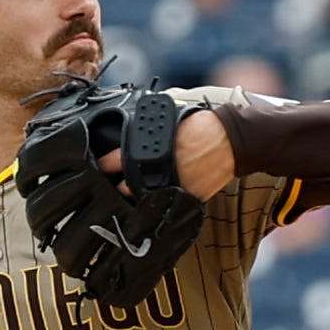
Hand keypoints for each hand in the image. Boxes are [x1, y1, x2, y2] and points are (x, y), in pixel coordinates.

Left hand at [98, 110, 234, 199]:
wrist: (229, 140)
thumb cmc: (200, 126)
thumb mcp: (168, 121)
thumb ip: (147, 134)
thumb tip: (131, 138)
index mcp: (148, 148)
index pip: (114, 161)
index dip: (104, 166)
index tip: (100, 168)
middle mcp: (156, 169)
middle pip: (123, 188)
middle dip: (117, 188)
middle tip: (113, 187)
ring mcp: (170, 187)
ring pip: (141, 202)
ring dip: (136, 200)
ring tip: (134, 196)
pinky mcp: (184, 199)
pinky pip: (163, 207)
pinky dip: (158, 205)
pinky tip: (156, 201)